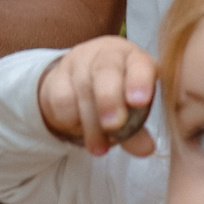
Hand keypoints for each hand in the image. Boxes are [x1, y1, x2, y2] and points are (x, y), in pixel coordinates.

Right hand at [36, 37, 157, 157]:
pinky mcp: (56, 76)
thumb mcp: (132, 111)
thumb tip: (147, 148)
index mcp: (134, 59)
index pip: (138, 63)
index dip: (139, 81)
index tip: (139, 102)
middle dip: (109, 100)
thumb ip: (138, 131)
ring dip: (91, 123)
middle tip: (113, 125)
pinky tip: (80, 127)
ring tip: (99, 147)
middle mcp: (106, 54)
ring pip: (82, 88)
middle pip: (106, 70)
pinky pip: (62, 99)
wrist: (77, 84)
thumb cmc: (117, 95)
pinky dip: (71, 120)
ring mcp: (79, 62)